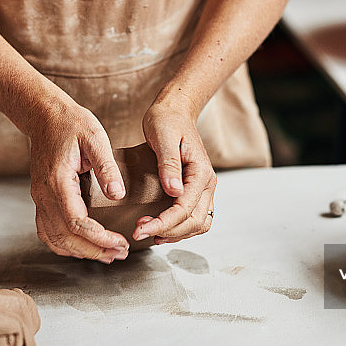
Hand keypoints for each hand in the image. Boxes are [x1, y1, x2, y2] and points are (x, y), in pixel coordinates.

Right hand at [29, 100, 129, 262]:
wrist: (45, 116)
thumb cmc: (71, 124)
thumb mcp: (95, 137)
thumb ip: (107, 167)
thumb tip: (117, 194)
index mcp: (58, 181)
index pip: (77, 222)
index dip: (99, 238)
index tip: (120, 243)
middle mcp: (44, 194)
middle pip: (66, 237)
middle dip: (94, 251)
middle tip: (120, 254)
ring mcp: (40, 199)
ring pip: (55, 239)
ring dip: (80, 252)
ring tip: (107, 255)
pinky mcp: (41, 199)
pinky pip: (47, 231)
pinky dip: (64, 245)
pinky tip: (83, 247)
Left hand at [135, 99, 216, 243]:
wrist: (175, 110)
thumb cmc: (167, 120)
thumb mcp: (163, 136)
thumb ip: (169, 164)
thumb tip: (174, 191)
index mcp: (201, 172)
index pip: (184, 208)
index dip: (162, 223)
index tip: (140, 229)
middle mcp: (208, 183)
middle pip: (194, 221)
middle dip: (167, 231)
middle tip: (138, 232)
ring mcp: (204, 188)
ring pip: (198, 223)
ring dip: (176, 233)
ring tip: (150, 234)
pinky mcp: (196, 190)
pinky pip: (195, 216)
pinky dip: (180, 227)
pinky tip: (161, 229)